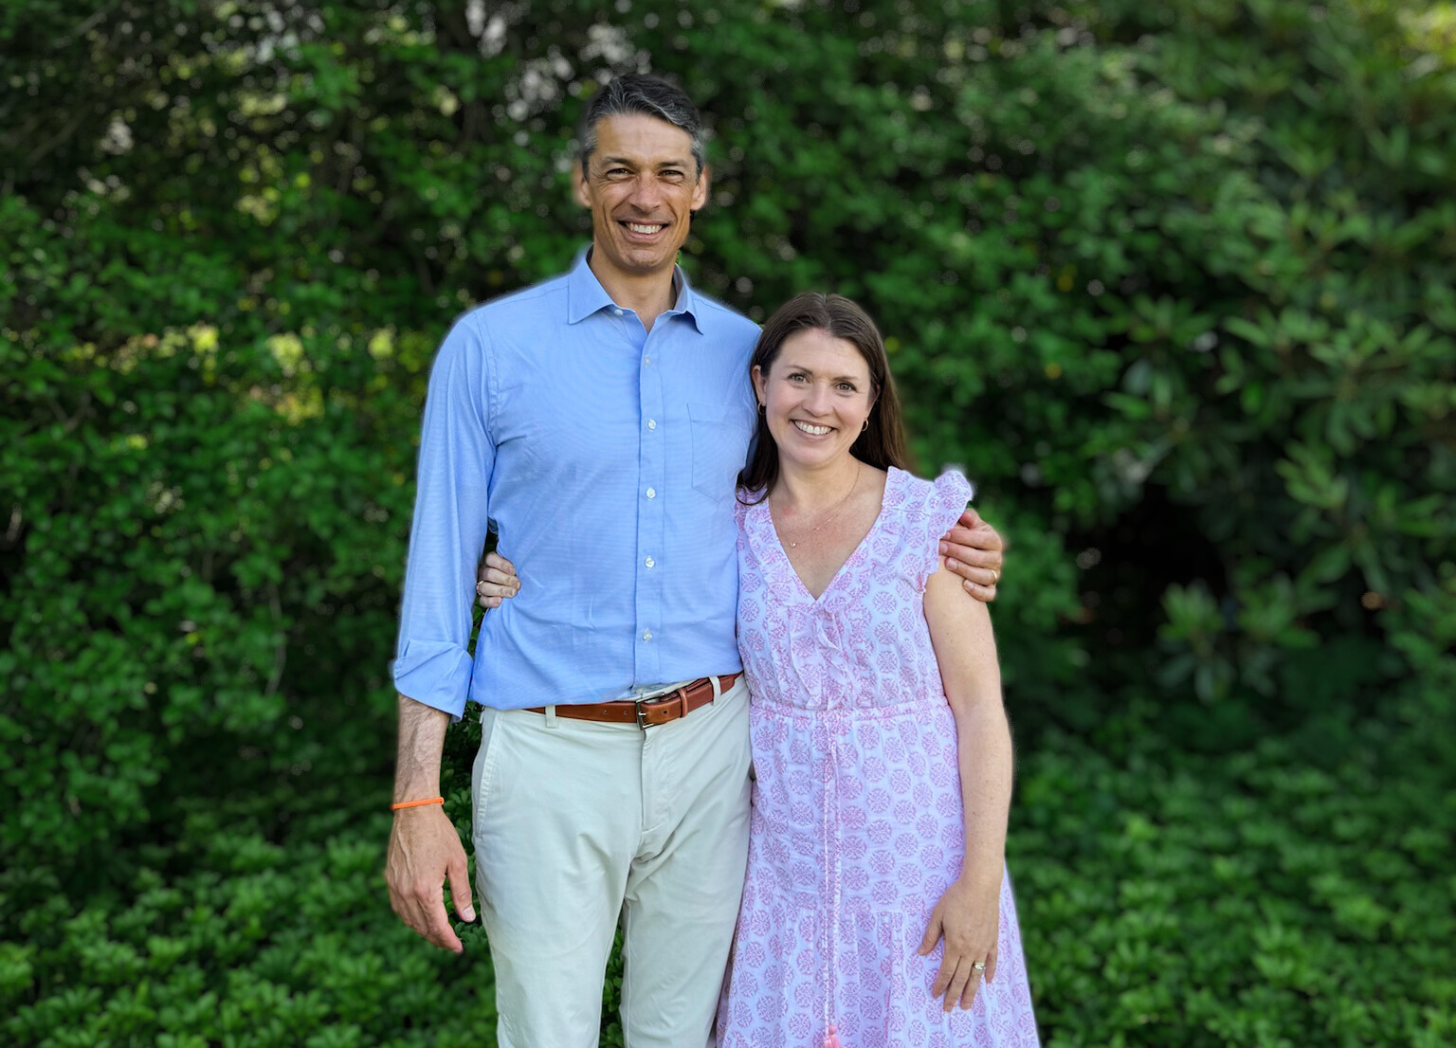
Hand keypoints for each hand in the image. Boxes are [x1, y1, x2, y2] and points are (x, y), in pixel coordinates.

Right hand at [385, 804, 474, 952]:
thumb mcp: (458, 862)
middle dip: (437, 938)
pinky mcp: (389, 879)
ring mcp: (395, 886)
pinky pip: (399, 907)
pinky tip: (420, 916)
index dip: (448, 940)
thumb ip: (461, 893)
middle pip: (421, 926)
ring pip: (408, 919)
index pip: (437, 926)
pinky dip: (410, 917)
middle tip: (450, 943)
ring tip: (438, 933)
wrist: (414, 813)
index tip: (458, 947)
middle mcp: (406, 892)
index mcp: (425, 891)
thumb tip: (467, 917)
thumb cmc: (439, 834)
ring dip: (422, 930)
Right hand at [476, 551, 519, 608]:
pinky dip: (491, 601)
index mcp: (489, 561)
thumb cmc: (513, 573)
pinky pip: (482, 600)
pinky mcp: (481, 597)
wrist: (510, 587)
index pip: (490, 559)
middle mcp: (483, 572)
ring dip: (500, 590)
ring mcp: (480, 585)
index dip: (502, 564)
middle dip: (505, 579)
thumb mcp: (513, 567)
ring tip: (513, 593)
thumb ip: (514, 567)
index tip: (514, 571)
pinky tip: (500, 601)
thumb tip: (522, 570)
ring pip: (485, 587)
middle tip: (518, 584)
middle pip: (489, 574)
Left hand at [918, 873, 1000, 1010]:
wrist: (980, 886)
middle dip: (954, 995)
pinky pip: (992, 961)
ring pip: (977, 975)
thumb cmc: (956, 898)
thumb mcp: (937, 915)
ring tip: (967, 1005)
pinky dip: (990, 972)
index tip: (935, 995)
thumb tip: (921, 954)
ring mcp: (984, 946)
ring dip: (972, 991)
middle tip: (949, 1009)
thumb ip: (930, 936)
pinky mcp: (993, 940)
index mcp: (955, 945)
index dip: (940, 985)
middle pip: (962, 978)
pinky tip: (988, 982)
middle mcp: (971, 950)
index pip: (946, 971)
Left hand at [939, 507, 1003, 602]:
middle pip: (979, 558)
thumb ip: (968, 519)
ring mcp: (994, 575)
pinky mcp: (990, 589)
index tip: (944, 534)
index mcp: (993, 540)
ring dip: (964, 570)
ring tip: (948, 563)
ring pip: (983, 576)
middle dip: (958, 552)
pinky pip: (988, 594)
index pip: (979, 539)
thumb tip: (964, 515)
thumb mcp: (970, 526)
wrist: (969, 556)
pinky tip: (964, 586)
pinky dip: (978, 591)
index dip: (961, 536)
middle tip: (940, 548)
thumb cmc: (966, 538)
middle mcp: (996, 558)